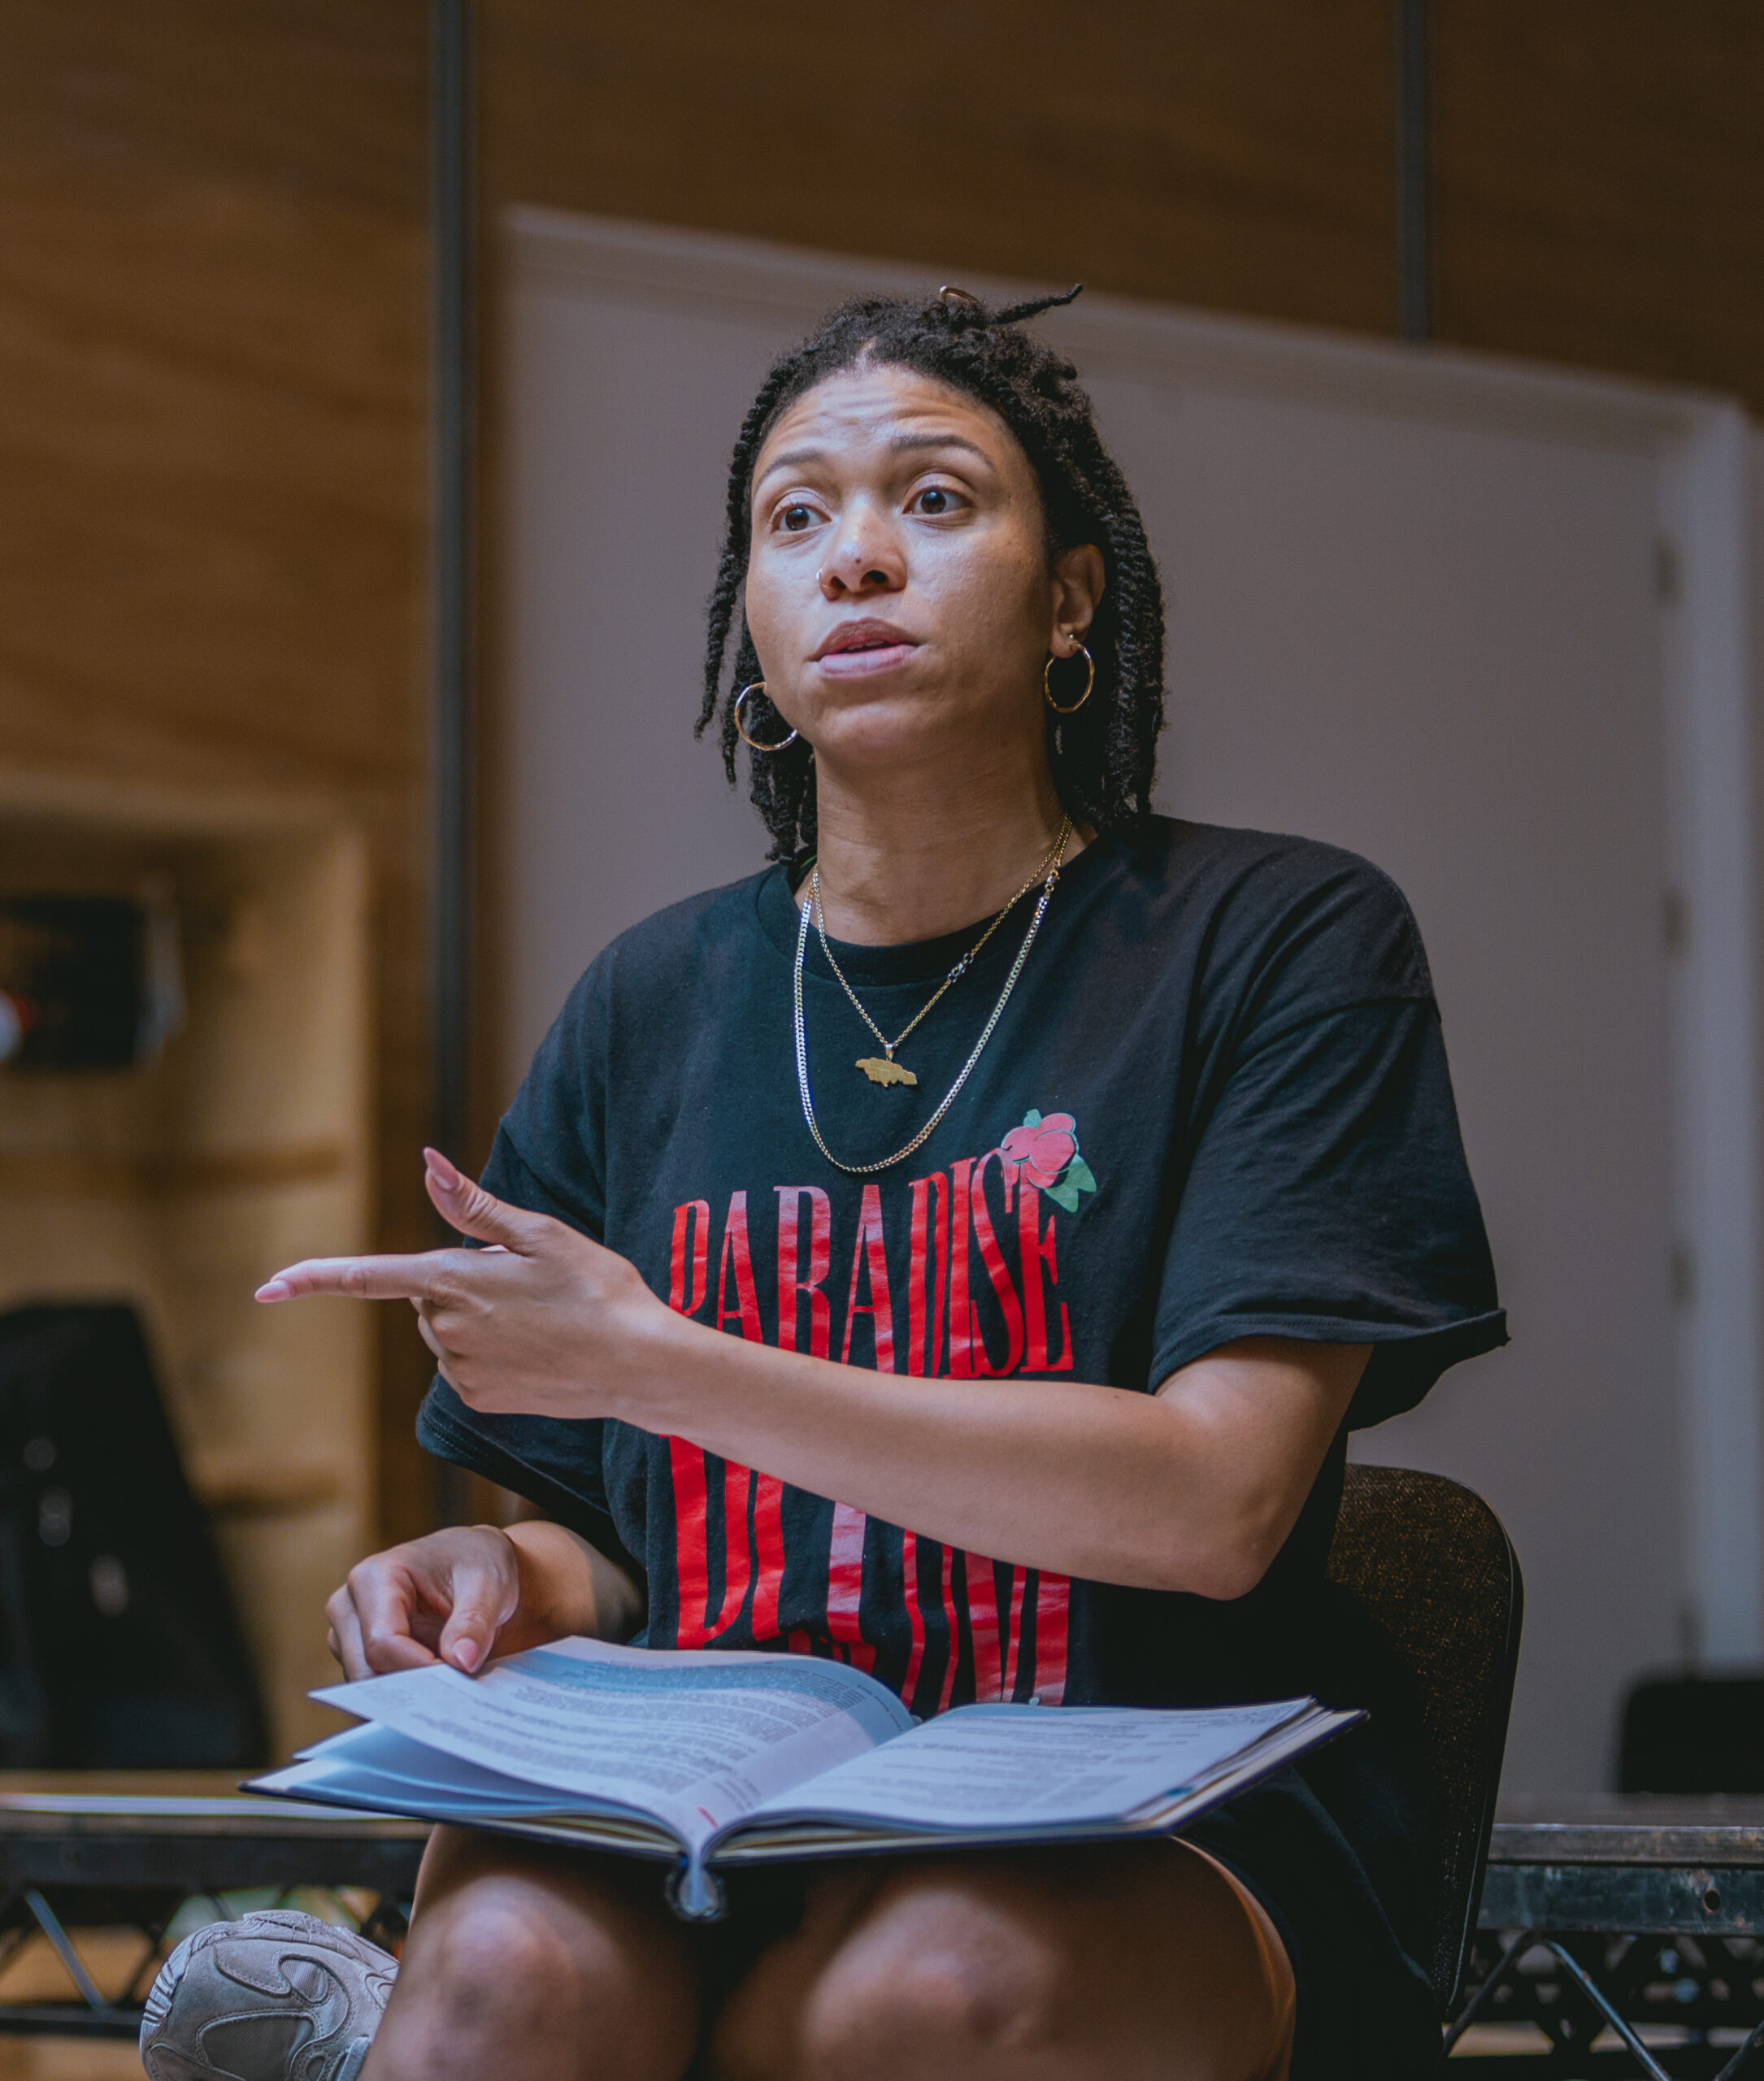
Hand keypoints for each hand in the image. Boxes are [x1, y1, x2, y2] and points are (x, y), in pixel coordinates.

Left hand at [257, 1149, 671, 1421]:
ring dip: (476, 1319)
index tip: (268, 1287)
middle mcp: (447, 1331)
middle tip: (525, 1283)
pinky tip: (536, 1350)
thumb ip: (475, 1208)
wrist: (640, 1365)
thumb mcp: (543, 1235)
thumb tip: (428, 1164)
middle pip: (424, 1297)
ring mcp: (462, 1371)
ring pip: (444, 1332)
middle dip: (459, 1284)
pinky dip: (489, 1353)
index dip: (314, 1279)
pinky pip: (464, 1365)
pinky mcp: (478, 1400)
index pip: (368, 1277)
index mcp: (456, 1282)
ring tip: (538, 1318)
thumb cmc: (599, 1290)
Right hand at [326, 1525, 525, 1679]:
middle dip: (414, 1686)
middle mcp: (350, 1606)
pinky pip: (378, 1690)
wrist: (476, 1562)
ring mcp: (350, 1634)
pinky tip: (441, 1684)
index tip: (460, 1674)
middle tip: (458, 1687)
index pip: (382, 1643)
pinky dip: (409, 1694)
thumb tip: (462, 1662)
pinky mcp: (360, 1655)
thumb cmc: (475, 1561)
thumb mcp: (488, 1581)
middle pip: (367, 1671)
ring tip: (453, 1679)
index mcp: (373, 1577)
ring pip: (369, 1686)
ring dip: (412, 1692)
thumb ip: (475, 1621)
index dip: (420, 1668)